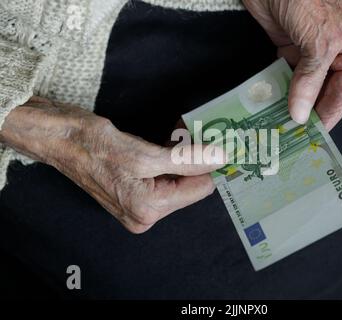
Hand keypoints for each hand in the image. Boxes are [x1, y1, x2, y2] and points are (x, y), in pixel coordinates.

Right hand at [0, 97, 222, 232]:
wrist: (59, 138)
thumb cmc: (94, 146)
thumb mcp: (146, 154)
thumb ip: (188, 160)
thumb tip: (221, 157)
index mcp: (148, 210)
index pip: (199, 189)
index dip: (207, 164)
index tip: (213, 141)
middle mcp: (145, 215)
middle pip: (188, 185)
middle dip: (192, 159)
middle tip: (192, 131)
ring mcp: (138, 204)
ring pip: (177, 178)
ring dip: (181, 155)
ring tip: (179, 132)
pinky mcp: (133, 191)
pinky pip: (162, 175)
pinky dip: (169, 157)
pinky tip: (169, 138)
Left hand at [243, 0, 341, 129]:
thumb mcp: (318, 40)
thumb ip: (311, 79)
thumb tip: (302, 114)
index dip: (330, 115)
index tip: (316, 136)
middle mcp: (338, 51)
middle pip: (326, 92)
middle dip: (311, 111)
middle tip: (296, 135)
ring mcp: (313, 52)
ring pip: (305, 87)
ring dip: (293, 104)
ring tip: (282, 126)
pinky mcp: (291, 50)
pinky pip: (287, 78)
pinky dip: (279, 91)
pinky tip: (272, 106)